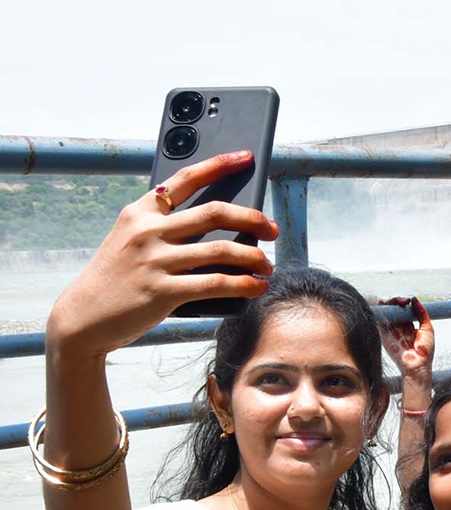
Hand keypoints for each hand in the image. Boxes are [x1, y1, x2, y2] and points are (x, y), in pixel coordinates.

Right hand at [46, 151, 276, 356]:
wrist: (84, 315)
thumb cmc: (116, 277)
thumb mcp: (131, 240)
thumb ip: (164, 228)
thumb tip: (218, 227)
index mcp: (140, 211)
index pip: (185, 178)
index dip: (219, 165)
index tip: (246, 158)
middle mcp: (147, 231)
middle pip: (214, 213)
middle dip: (252, 218)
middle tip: (272, 229)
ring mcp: (154, 260)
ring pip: (221, 250)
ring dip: (254, 257)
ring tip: (267, 265)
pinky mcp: (162, 291)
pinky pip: (215, 283)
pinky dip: (243, 285)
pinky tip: (257, 287)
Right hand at [379, 296, 434, 379]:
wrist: (417, 366)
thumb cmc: (425, 352)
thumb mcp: (428, 329)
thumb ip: (422, 313)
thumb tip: (414, 299)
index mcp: (409, 326)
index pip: (404, 309)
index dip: (405, 302)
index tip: (409, 300)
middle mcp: (399, 327)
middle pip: (394, 309)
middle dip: (397, 301)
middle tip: (402, 301)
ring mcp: (391, 331)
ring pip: (386, 312)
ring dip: (389, 304)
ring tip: (396, 302)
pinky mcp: (384, 335)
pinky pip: (379, 320)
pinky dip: (381, 311)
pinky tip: (386, 306)